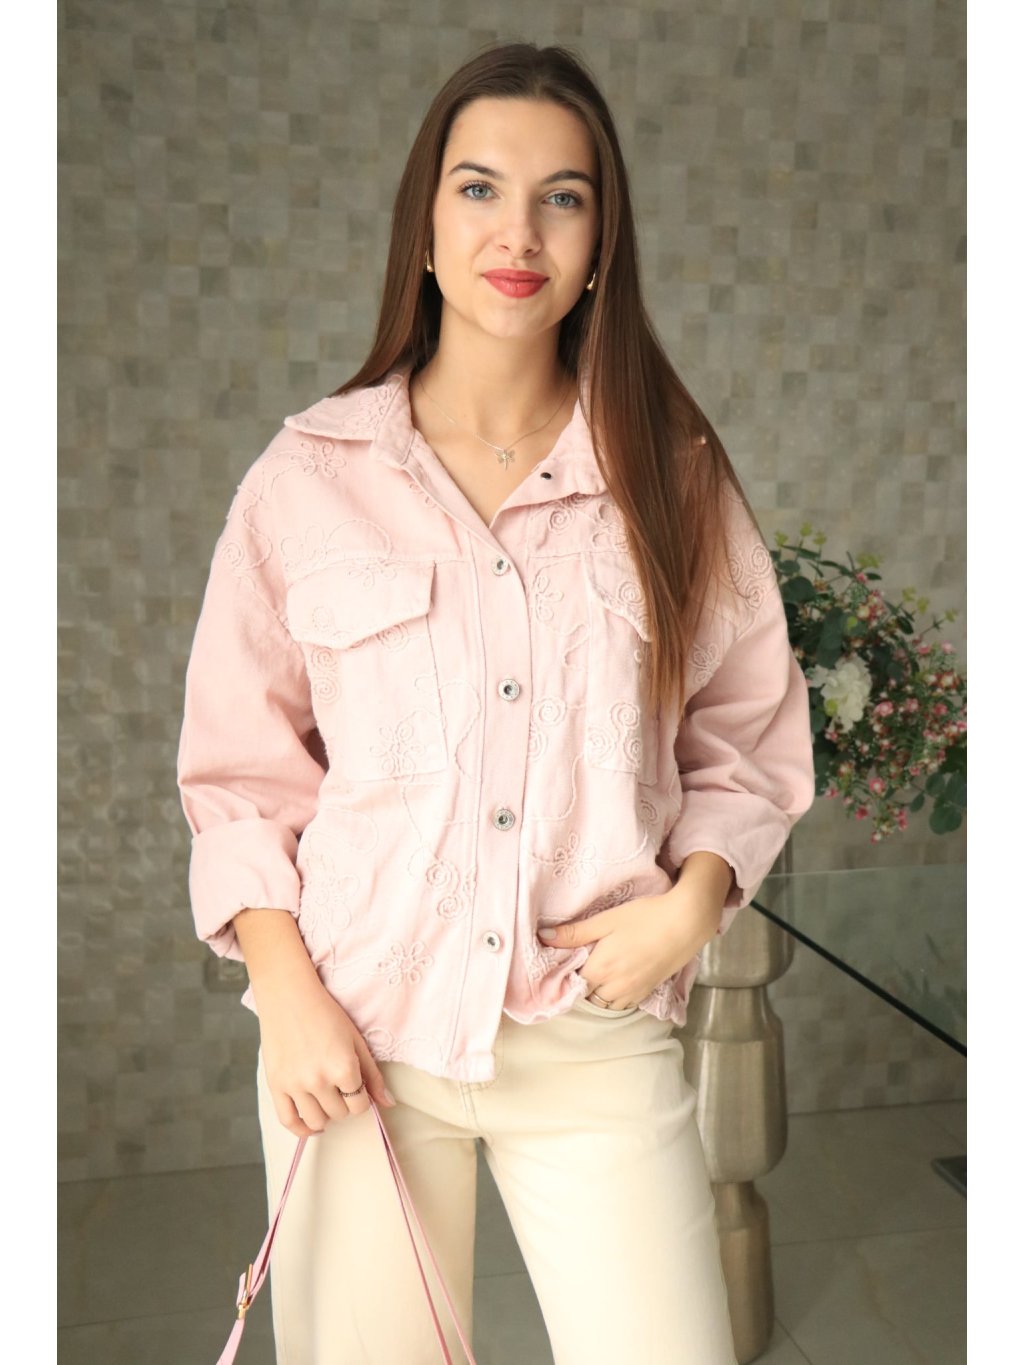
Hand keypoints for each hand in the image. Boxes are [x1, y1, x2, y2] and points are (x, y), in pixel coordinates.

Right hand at [257, 975, 396, 1136]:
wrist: (289, 996)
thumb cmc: (325, 1013)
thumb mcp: (356, 1040)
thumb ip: (372, 1075)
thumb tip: (388, 1104)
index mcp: (343, 1067)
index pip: (360, 1105)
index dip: (362, 1098)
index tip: (357, 1087)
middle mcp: (319, 1080)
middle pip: (340, 1113)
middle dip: (344, 1103)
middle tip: (340, 1086)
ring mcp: (295, 1085)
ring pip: (317, 1121)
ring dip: (326, 1115)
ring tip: (326, 1100)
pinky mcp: (276, 1086)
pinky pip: (288, 1121)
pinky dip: (301, 1130)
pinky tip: (310, 1125)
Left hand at [537, 886, 722, 1009]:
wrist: (686, 922)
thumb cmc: (646, 916)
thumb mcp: (607, 920)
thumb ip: (575, 932)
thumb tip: (543, 937)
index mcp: (600, 969)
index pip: (571, 983)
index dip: (566, 973)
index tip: (565, 961)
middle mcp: (615, 987)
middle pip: (587, 997)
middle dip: (582, 985)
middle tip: (582, 965)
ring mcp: (633, 992)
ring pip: (605, 1005)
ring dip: (598, 994)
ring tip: (599, 973)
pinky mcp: (647, 992)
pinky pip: (623, 1005)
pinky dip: (615, 998)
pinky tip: (617, 979)